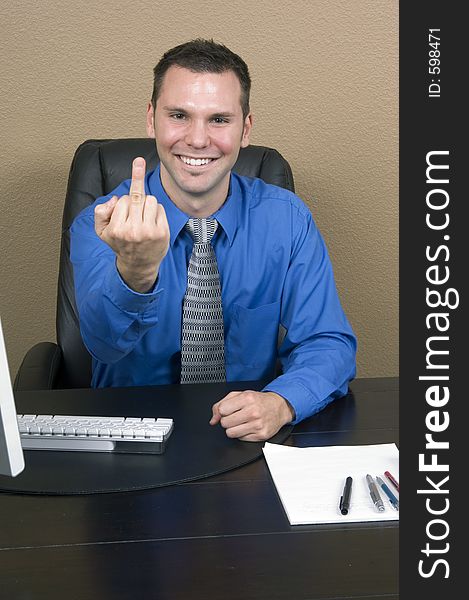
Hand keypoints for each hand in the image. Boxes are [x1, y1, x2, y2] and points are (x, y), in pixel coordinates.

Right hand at [94, 157, 169, 291]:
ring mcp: (149, 232)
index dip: (125, 201)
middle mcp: (133, 231)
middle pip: (138, 197)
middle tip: (137, 191)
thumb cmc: (120, 244)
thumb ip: (101, 213)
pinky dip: (156, 211)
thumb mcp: (102, 231)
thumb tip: (114, 200)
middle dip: (136, 197)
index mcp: (117, 229)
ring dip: (147, 204)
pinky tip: (152, 222)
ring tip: (143, 218)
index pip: (124, 200)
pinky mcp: (162, 232)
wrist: (138, 265)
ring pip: (150, 200)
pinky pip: (160, 208)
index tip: (139, 161)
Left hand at [209, 390, 294, 441]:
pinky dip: (242, 434)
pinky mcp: (261, 435)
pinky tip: (249, 426)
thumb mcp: (240, 395)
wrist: (279, 406)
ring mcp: (257, 425)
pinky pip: (241, 439)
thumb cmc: (259, 400)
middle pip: (225, 423)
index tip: (229, 410)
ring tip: (241, 422)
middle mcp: (253, 411)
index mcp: (247, 398)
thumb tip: (213, 419)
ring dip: (233, 428)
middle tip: (236, 416)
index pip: (222, 410)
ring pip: (231, 433)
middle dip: (227, 420)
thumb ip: (222, 403)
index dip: (223, 411)